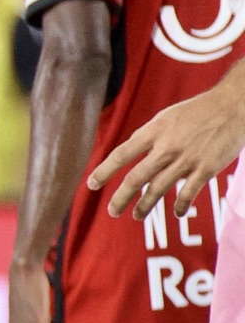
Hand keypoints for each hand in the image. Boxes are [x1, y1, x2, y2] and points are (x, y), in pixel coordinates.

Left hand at [87, 76, 244, 218]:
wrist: (231, 107)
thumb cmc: (196, 112)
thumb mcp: (165, 118)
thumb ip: (149, 137)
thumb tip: (134, 154)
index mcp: (153, 132)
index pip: (121, 154)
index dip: (104, 171)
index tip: (91, 185)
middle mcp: (166, 147)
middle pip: (136, 177)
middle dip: (121, 197)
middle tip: (112, 211)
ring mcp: (186, 159)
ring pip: (159, 188)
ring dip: (145, 205)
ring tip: (136, 216)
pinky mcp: (206, 169)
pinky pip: (188, 193)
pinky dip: (181, 206)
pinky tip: (177, 213)